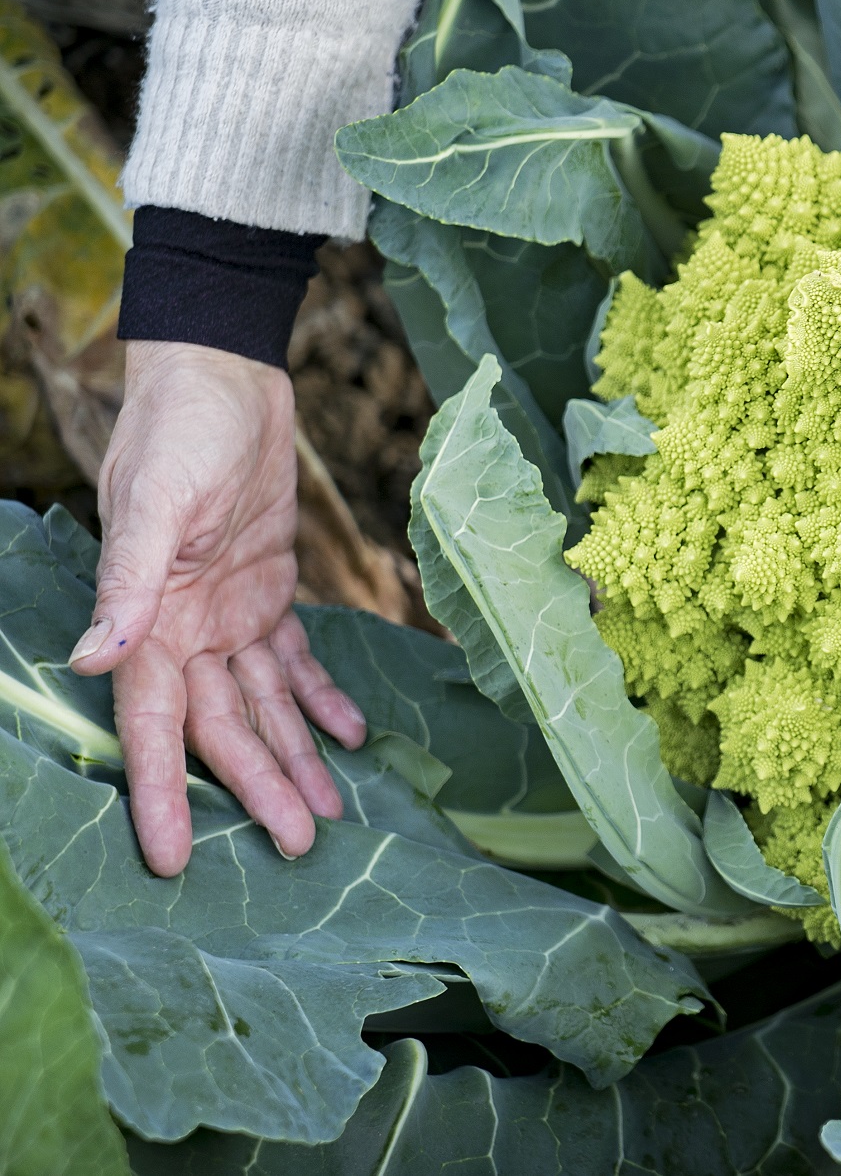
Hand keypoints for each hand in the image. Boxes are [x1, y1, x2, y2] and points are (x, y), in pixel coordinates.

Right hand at [71, 340, 365, 875]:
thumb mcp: (153, 502)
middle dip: (256, 787)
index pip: (154, 724)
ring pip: (263, 706)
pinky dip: (321, 698)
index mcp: (152, 620)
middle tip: (296, 846)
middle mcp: (186, 630)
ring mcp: (228, 614)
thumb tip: (94, 659)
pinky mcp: (267, 590)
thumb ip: (129, 583)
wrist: (223, 378)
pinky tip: (350, 738)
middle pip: (222, 727)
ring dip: (295, 757)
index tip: (173, 857)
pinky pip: (293, 660)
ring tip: (327, 816)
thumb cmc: (178, 432)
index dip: (162, 791)